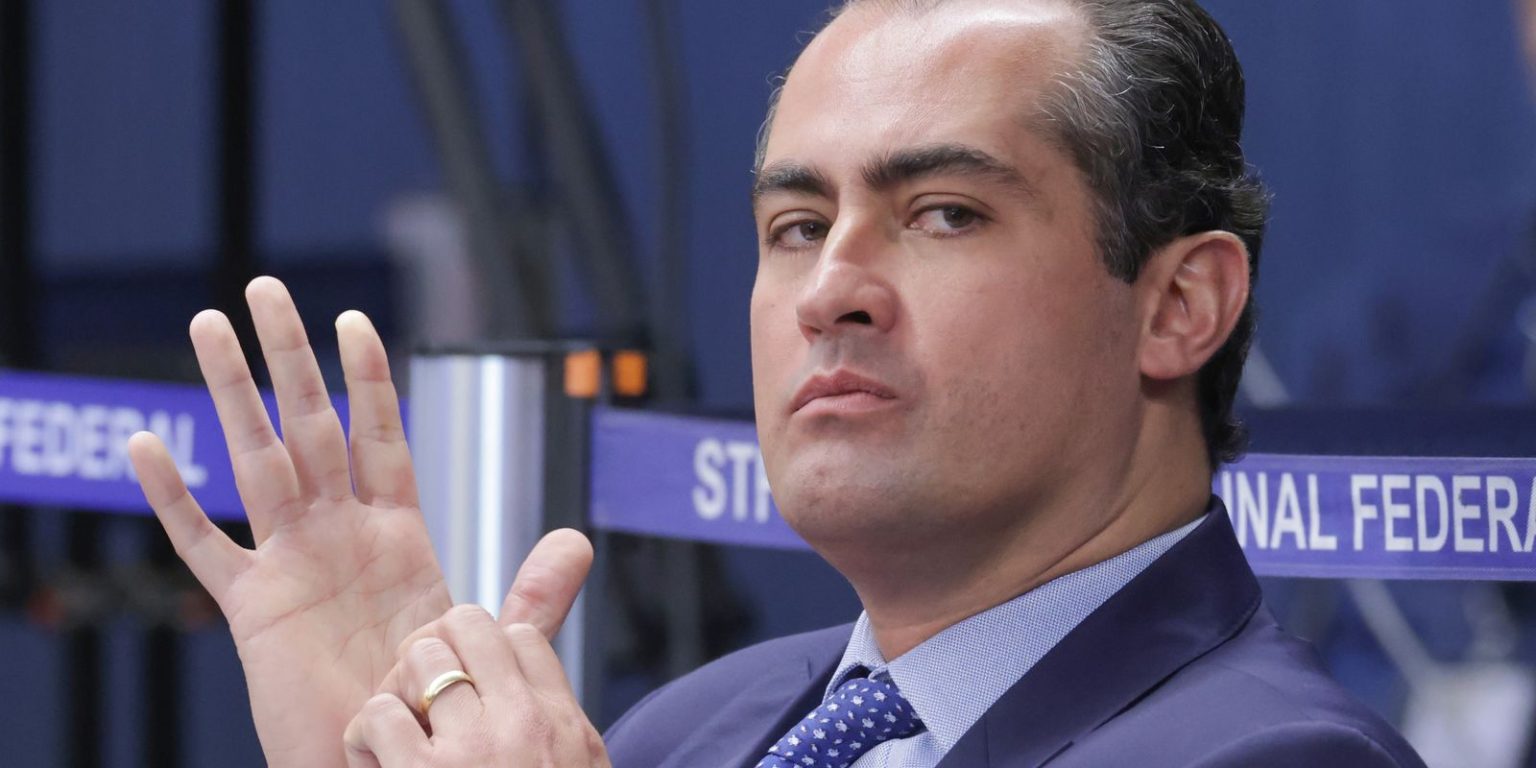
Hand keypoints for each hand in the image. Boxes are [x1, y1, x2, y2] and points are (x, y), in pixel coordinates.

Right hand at [127, 277, 589, 766]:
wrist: (384, 759)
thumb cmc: (430, 703)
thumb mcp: (486, 638)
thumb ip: (533, 592)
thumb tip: (580, 541)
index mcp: (395, 534)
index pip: (381, 434)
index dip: (370, 379)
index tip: (355, 320)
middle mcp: (337, 535)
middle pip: (310, 425)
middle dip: (290, 357)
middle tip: (266, 288)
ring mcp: (291, 564)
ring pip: (253, 460)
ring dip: (231, 394)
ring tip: (208, 327)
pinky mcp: (253, 610)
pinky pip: (204, 546)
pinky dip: (173, 500)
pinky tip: (146, 446)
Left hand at [343, 605, 609, 767]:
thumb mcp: (573, 763)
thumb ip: (555, 706)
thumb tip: (547, 641)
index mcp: (562, 725)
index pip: (521, 637)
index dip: (487, 654)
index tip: (471, 689)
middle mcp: (522, 725)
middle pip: (470, 624)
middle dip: (439, 651)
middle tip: (426, 701)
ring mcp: (472, 751)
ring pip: (422, 658)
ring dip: (398, 694)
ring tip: (398, 736)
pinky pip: (379, 714)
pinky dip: (364, 739)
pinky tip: (376, 764)